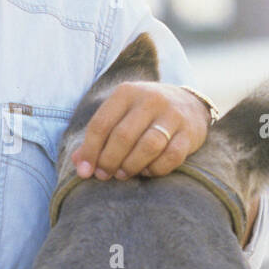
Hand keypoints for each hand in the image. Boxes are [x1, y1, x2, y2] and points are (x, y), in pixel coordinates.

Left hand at [71, 82, 209, 181]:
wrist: (188, 103)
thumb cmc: (143, 114)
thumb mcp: (120, 115)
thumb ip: (99, 136)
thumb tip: (78, 164)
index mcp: (127, 93)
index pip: (101, 124)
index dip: (90, 151)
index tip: (85, 171)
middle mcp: (150, 99)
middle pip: (123, 136)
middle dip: (109, 161)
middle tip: (104, 175)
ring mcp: (172, 115)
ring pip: (148, 146)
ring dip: (131, 166)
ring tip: (123, 174)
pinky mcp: (190, 133)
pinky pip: (171, 156)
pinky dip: (156, 169)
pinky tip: (147, 171)